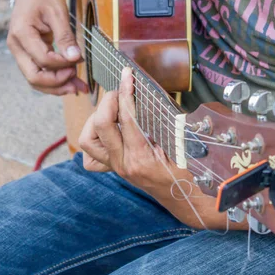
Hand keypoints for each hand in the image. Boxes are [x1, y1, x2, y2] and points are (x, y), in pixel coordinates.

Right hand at [7, 0, 87, 95]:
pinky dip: (53, 80)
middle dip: (58, 83)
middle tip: (78, 81)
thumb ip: (65, 36)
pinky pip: (38, 73)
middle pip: (34, 77)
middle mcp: (16, 47)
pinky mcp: (26, 55)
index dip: (63, 64)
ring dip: (56, 86)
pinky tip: (70, 81)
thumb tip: (75, 58)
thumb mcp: (58, 12)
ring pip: (35, 80)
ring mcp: (19, 53)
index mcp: (21, 34)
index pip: (43, 59)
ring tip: (77, 87)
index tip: (79, 59)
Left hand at [78, 67, 172, 190]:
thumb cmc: (187, 171)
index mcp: (141, 157)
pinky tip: (110, 131)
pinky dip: (94, 138)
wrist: (184, 198)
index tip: (128, 75)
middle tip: (122, 92)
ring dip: (96, 119)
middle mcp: (123, 163)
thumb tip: (151, 98)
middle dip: (109, 101)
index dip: (126, 92)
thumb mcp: (181, 146)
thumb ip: (167, 125)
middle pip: (100, 125)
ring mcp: (115, 166)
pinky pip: (90, 156)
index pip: (127, 118)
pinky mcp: (113, 167)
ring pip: (88, 140)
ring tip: (114, 110)